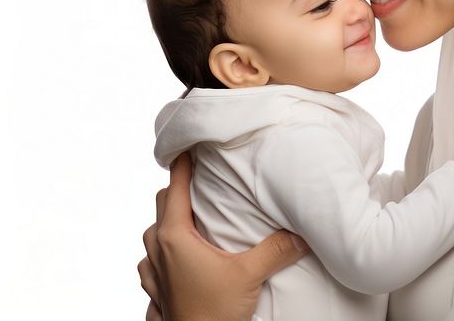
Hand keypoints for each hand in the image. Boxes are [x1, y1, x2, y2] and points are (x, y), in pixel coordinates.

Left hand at [138, 153, 309, 320]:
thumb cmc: (213, 313)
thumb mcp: (249, 275)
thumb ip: (275, 250)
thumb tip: (300, 233)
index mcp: (175, 236)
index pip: (174, 189)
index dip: (181, 166)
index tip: (185, 148)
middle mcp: (157, 249)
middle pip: (162, 205)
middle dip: (178, 190)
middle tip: (197, 180)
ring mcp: (153, 271)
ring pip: (153, 233)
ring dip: (169, 221)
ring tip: (190, 219)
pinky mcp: (155, 290)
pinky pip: (153, 260)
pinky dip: (164, 251)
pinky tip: (178, 257)